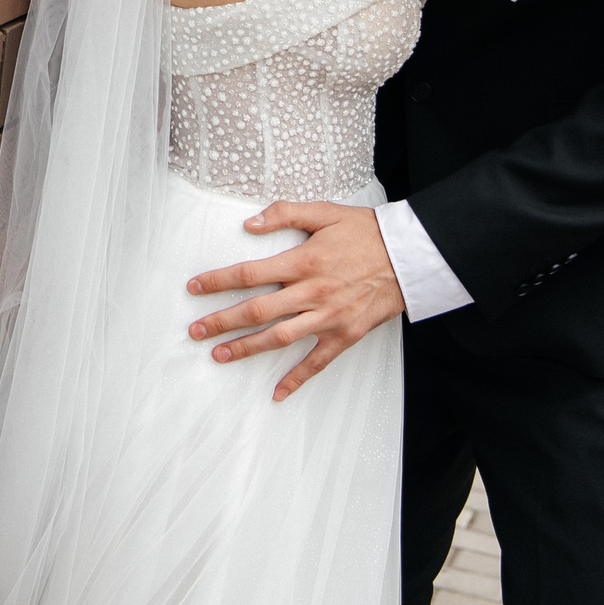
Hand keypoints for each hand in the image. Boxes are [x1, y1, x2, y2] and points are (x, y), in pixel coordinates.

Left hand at [184, 201, 406, 400]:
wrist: (408, 256)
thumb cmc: (366, 232)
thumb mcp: (325, 212)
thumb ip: (285, 214)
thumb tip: (249, 224)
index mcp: (304, 261)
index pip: (250, 274)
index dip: (219, 282)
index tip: (194, 288)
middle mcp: (312, 292)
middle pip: (257, 311)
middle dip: (222, 322)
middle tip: (195, 331)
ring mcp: (328, 317)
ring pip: (279, 338)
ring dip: (247, 349)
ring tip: (219, 356)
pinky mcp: (345, 335)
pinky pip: (317, 362)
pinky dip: (297, 379)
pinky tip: (277, 393)